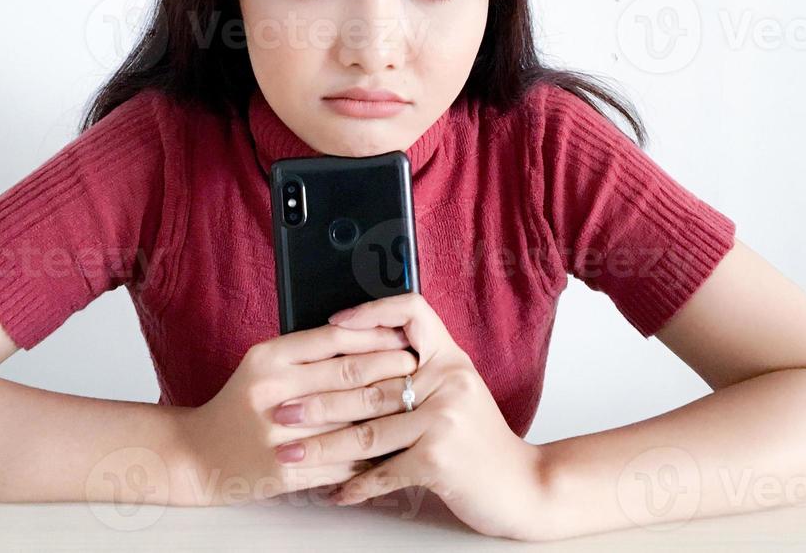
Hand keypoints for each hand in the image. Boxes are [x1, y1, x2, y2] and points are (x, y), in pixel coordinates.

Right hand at [173, 323, 417, 504]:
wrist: (198, 455)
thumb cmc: (240, 403)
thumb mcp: (263, 364)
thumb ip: (307, 350)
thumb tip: (368, 335)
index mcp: (268, 359)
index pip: (334, 339)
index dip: (375, 337)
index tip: (402, 337)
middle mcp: (272, 393)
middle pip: (348, 376)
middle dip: (391, 371)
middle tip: (417, 368)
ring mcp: (279, 435)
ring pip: (351, 420)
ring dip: (389, 412)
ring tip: (414, 403)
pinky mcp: (287, 470)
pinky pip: (341, 460)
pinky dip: (371, 453)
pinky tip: (394, 444)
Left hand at [273, 292, 551, 540]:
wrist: (524, 486)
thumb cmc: (481, 442)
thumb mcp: (458, 392)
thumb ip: (420, 374)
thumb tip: (356, 363)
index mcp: (450, 359)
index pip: (411, 311)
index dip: (370, 312)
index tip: (332, 324)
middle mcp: (448, 381)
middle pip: (369, 383)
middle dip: (318, 399)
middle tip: (281, 408)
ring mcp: (444, 419)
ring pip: (367, 430)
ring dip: (322, 446)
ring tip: (290, 452)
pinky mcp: (439, 459)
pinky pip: (383, 472)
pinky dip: (353, 486)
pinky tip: (332, 492)